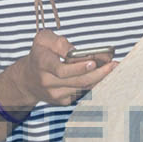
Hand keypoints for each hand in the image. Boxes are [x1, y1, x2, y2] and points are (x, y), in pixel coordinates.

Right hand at [2, 29, 117, 107]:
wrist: (27, 79)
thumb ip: (59, 42)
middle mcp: (47, 81)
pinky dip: (94, 84)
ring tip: (113, 68)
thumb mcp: (43, 40)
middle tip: (114, 65)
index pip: (61, 69)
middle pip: (77, 81)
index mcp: (42, 63)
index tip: (94, 62)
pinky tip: (103, 76)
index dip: (79, 67)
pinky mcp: (62, 101)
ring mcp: (55, 94)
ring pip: (82, 88)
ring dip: (100, 79)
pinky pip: (82, 93)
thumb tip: (76, 52)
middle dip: (99, 73)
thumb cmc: (39, 54)